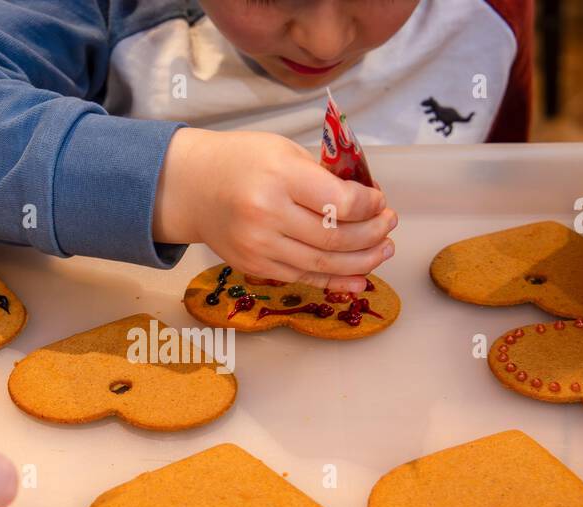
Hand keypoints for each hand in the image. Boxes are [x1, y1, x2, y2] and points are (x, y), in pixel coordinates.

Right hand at [153, 128, 396, 291]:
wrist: (193, 188)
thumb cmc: (241, 162)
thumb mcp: (283, 150)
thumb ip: (322, 176)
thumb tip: (367, 201)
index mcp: (278, 177)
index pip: (340, 202)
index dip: (370, 205)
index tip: (379, 200)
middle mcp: (267, 215)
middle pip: (336, 236)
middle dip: (373, 233)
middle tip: (389, 225)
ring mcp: (260, 246)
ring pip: (324, 263)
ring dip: (363, 260)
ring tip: (384, 250)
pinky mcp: (255, 267)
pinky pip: (304, 277)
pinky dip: (336, 280)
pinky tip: (360, 276)